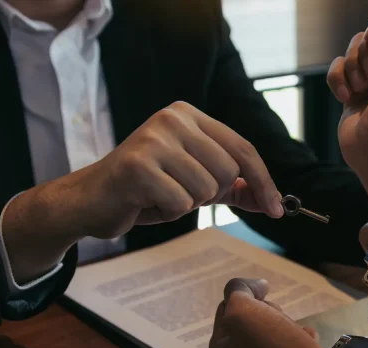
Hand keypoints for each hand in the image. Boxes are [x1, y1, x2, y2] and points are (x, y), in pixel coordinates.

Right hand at [2, 101, 282, 281]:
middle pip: (229, 171)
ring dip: (186, 204)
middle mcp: (172, 119)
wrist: (90, 200)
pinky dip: (168, 212)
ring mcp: (153, 139)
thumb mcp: (195, 183)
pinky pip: (181, 204)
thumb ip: (233, 188)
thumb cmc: (146, 190)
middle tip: (178, 191)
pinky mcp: (137, 166)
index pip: (243, 149)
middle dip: (211, 194)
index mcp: (188, 115)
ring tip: (159, 195)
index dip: (263, 182)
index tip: (277, 210)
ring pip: (207, 189)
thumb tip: (270, 200)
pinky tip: (146, 202)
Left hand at [208, 279, 323, 347]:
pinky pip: (288, 346)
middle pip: (250, 320)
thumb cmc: (272, 345)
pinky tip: (307, 339)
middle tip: (280, 319)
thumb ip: (238, 291)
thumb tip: (254, 286)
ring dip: (286, 324)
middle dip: (268, 312)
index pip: (226, 307)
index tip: (264, 298)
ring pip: (271, 331)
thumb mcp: (244, 309)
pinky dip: (298, 338)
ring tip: (297, 331)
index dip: (246, 296)